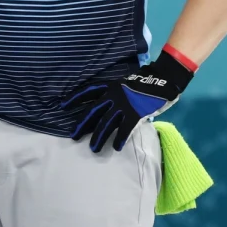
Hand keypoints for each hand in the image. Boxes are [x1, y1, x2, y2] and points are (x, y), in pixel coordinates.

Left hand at [62, 50, 193, 152]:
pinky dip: (120, 139)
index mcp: (110, 86)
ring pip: (106, 123)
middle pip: (93, 111)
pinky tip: (116, 148)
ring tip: (94, 149)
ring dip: (99, 137)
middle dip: (82, 124)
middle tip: (74, 136)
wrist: (163, 78)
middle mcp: (113, 95)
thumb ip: (115, 95)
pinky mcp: (135, 114)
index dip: (75, 98)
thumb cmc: (145, 81)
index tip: (63, 106)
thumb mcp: (125, 84)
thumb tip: (106, 108)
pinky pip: (124, 129)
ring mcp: (123, 105)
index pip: (88, 91)